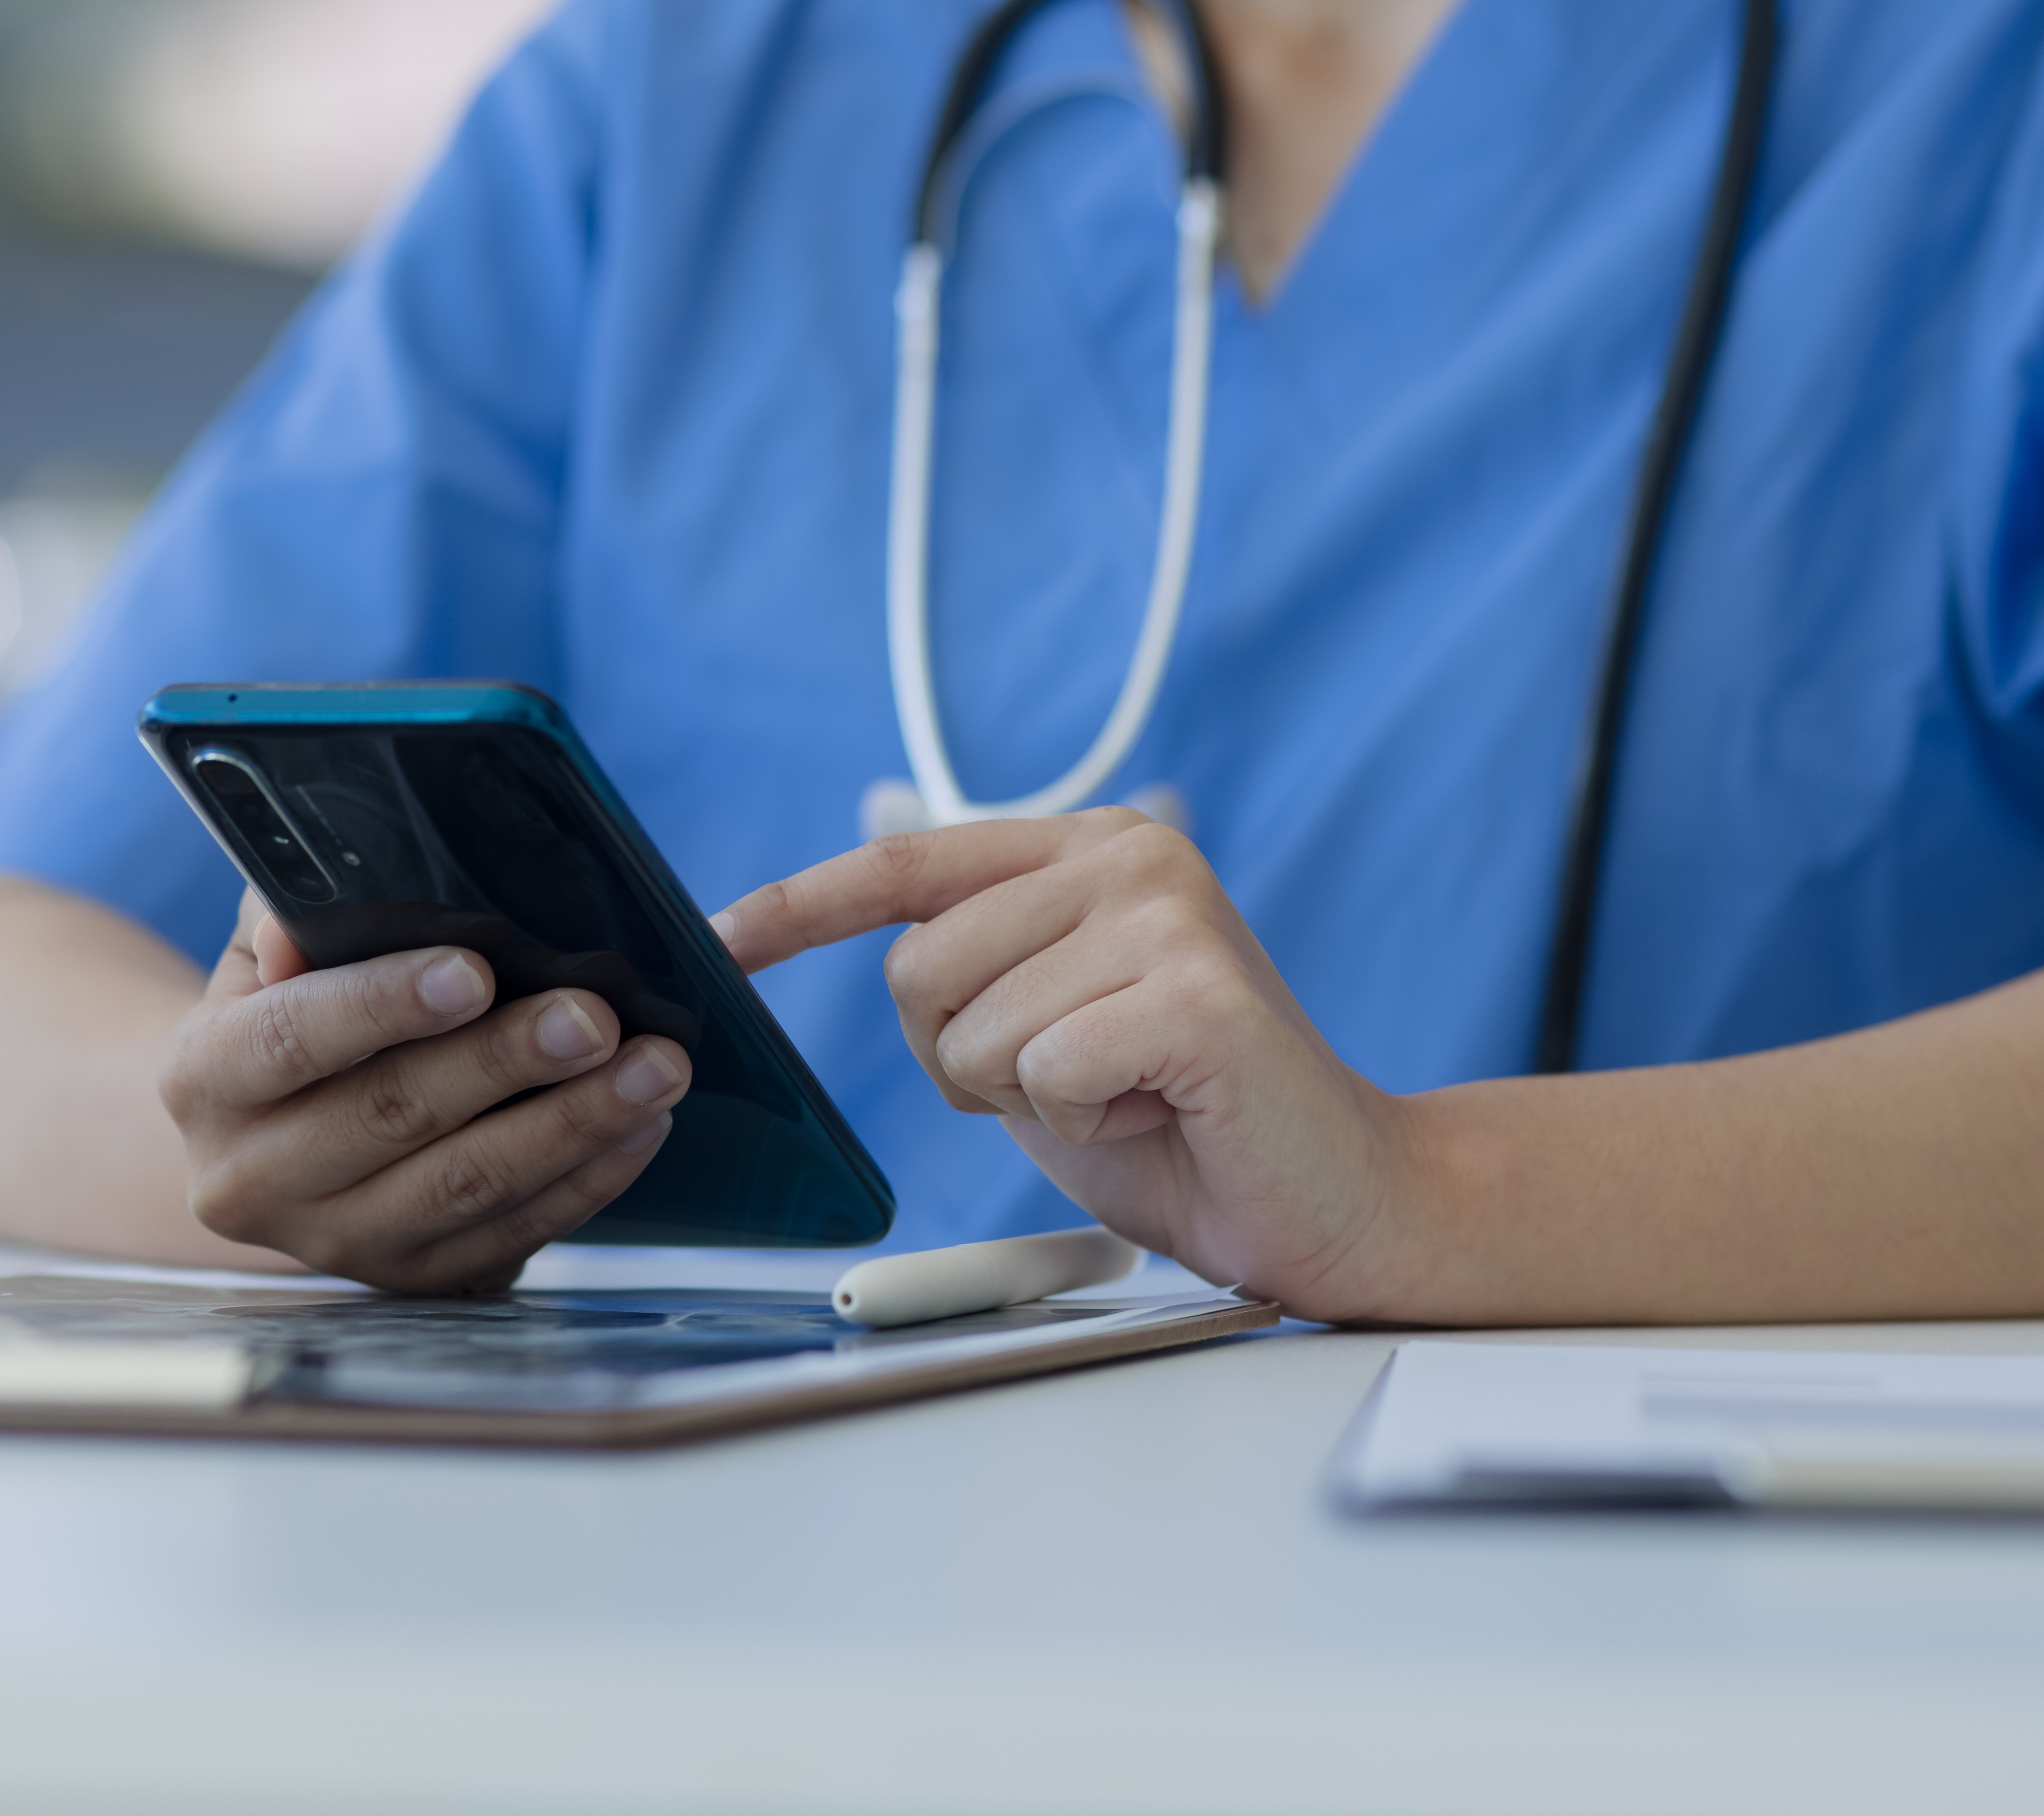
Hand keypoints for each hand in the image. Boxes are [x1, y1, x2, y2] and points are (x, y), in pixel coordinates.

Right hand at [159, 891, 692, 1291]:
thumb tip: (334, 888)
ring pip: (462, 1186)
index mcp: (204, 1076)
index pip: (292, 1036)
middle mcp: (250, 1177)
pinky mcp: (407, 1284)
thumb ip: (300, 911)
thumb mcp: (270, 955)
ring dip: (570, 1125)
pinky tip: (640, 1127)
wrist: (265, 1146)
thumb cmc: (287, 1014)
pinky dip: (583, 1181)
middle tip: (600, 1015)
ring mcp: (331, 1245)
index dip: (383, 1003)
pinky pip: (508, 1235)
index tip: (477, 968)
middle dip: (505, 1061)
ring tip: (655, 1068)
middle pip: (391, 1116)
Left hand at [714, 809, 1416, 1319]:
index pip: (904, 863)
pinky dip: (1083, 1117)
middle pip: (919, 969)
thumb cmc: (1172, 1119)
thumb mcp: (1038, 1030)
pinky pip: (1043, 1074)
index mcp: (1087, 848)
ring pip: (974, 1030)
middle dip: (966, 1059)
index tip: (720, 942)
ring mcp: (1169, 916)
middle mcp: (1129, 857)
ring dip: (1029, 1095)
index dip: (799, 906)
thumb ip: (966, 977)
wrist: (1323, 1195)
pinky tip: (1156, 1108)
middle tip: (1075, 1077)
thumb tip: (862, 953)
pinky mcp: (1197, 995)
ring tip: (1125, 1089)